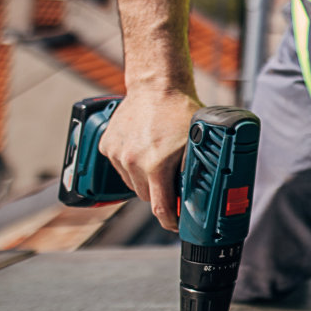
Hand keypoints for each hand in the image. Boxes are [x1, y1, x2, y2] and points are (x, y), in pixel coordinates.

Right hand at [98, 88, 201, 230]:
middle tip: (173, 184)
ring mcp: (117, 154)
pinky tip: (143, 150)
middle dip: (160, 195)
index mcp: (155, 165)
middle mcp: (132, 162)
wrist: (156, 85)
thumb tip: (204, 194)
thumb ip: (196, 170)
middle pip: (146, 196)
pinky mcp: (106, 145)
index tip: (177, 225)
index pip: (160, 208)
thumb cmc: (180, 110)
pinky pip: (120, 166)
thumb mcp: (196, 142)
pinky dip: (131, 165)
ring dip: (144, 180)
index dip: (170, 221)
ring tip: (158, 162)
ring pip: (132, 182)